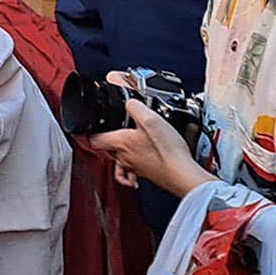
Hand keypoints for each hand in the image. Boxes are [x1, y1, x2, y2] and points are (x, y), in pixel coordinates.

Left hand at [87, 87, 211, 199]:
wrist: (183, 174)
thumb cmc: (167, 151)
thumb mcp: (150, 119)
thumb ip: (134, 106)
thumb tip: (128, 100)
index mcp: (121, 143)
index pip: (94, 139)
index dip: (92, 130)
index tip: (96, 124)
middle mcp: (125, 157)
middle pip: (108, 147)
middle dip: (110, 136)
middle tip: (119, 127)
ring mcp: (136, 167)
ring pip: (120, 158)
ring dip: (122, 149)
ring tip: (130, 140)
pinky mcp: (149, 173)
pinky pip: (134, 170)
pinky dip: (133, 165)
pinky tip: (140, 159)